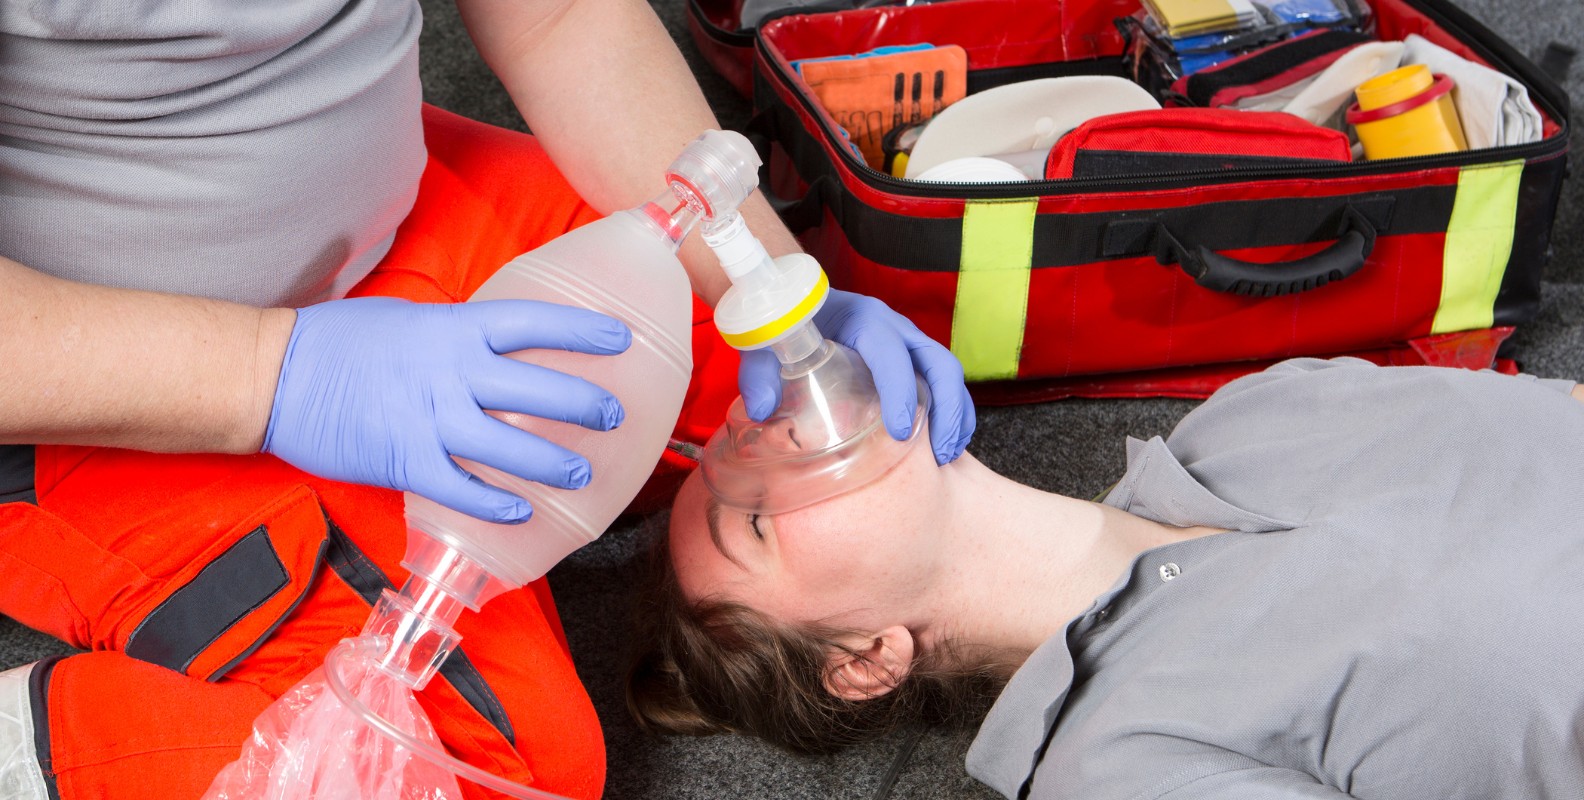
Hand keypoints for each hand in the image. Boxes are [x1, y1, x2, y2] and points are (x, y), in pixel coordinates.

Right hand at [263, 297, 630, 522]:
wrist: (275, 376)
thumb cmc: (340, 342)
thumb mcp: (409, 318)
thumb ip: (457, 334)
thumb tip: (498, 342)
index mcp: (454, 329)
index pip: (532, 325)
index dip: (581, 334)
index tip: (620, 341)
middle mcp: (450, 373)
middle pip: (536, 390)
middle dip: (583, 407)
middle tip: (614, 418)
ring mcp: (429, 419)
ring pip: (508, 447)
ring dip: (551, 465)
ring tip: (581, 476)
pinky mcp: (405, 461)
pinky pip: (461, 488)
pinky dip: (494, 503)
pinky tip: (520, 512)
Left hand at [738, 289, 975, 464]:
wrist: (797, 298)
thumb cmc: (785, 320)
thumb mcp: (765, 342)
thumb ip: (759, 370)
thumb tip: (762, 408)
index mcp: (862, 319)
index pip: (891, 353)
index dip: (900, 391)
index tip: (899, 431)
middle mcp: (894, 327)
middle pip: (939, 362)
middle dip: (946, 409)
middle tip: (937, 455)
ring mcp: (907, 341)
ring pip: (948, 374)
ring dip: (955, 416)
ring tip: (945, 458)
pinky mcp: (911, 357)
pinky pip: (942, 383)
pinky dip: (951, 414)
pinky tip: (943, 447)